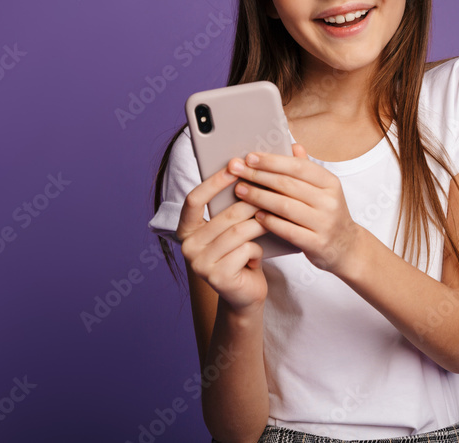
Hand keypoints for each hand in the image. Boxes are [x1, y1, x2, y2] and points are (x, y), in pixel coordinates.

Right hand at [176, 165, 268, 312]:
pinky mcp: (217, 278)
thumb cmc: (241, 254)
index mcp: (186, 230)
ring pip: (238, 232)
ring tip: (272, 217)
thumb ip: (234, 202)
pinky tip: (258, 253)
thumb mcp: (234, 227)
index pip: (194, 200)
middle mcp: (187, 247)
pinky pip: (245, 250)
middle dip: (251, 201)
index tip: (234, 164)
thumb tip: (249, 165)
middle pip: (224, 216)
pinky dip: (257, 249)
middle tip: (272, 189)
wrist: (245, 294)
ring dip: (259, 223)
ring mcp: (200, 264)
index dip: (213, 182)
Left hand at [229, 144, 363, 274]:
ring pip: (285, 206)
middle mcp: (330, 201)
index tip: (250, 157)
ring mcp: (324, 223)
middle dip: (258, 175)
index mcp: (330, 183)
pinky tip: (255, 215)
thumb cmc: (328, 214)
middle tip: (236, 170)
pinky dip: (270, 222)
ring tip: (240, 190)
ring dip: (259, 197)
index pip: (298, 166)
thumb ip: (307, 169)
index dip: (272, 161)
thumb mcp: (324, 190)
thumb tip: (293, 145)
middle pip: (288, 184)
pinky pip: (288, 230)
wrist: (347, 247)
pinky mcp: (317, 243)